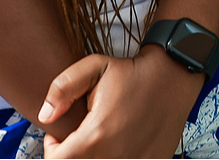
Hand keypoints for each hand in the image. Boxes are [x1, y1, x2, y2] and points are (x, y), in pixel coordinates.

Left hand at [40, 45, 203, 157]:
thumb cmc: (132, 72)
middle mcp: (115, 155)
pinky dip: (117, 156)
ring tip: (99, 140)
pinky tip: (120, 143)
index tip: (60, 136)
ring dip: (94, 156)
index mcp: (96, 136)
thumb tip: (45, 115)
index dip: (53, 149)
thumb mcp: (94, 67)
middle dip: (72, 154)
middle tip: (79, 138)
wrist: (173, 76)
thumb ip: (62, 89)